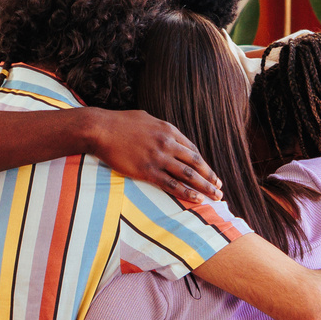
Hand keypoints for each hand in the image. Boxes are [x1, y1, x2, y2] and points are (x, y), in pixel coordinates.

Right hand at [87, 108, 220, 201]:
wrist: (100, 129)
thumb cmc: (119, 123)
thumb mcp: (146, 119)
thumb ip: (160, 128)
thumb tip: (167, 135)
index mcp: (168, 130)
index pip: (192, 150)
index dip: (203, 164)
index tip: (210, 174)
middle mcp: (167, 143)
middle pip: (195, 162)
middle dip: (210, 177)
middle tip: (220, 188)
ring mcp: (158, 157)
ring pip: (188, 175)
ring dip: (204, 187)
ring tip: (215, 197)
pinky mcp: (147, 170)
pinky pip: (171, 184)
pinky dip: (186, 192)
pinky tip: (196, 200)